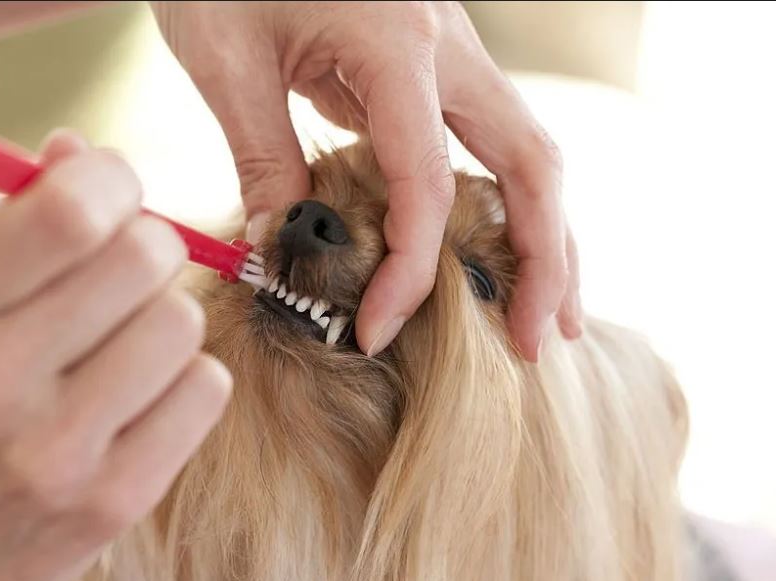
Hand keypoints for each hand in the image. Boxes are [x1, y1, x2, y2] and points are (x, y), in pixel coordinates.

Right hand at [0, 132, 231, 580]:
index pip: (71, 210)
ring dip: (164, 319)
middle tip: (126, 270)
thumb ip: (7, 224)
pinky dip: (186, 380)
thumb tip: (84, 149)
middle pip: (144, 258)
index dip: (113, 181)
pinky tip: (142, 397)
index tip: (111, 194)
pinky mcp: (109, 504)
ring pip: (183, 323)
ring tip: (123, 345)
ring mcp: (54, 454)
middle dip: (147, 246)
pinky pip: (205, 392)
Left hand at [151, 1, 581, 359]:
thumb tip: (283, 248)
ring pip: (529, 151)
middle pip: (533, 162)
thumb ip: (261, 156)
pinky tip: (497, 252)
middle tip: (539, 342)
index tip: (372, 330)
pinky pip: (489, 142)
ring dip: (546, 234)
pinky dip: (504, 204)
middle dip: (545, 259)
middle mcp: (448, 46)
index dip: (409, 271)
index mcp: (398, 42)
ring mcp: (451, 52)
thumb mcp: (226, 59)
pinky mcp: (435, 65)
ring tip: (548, 314)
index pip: (427, 183)